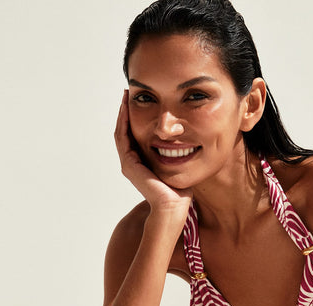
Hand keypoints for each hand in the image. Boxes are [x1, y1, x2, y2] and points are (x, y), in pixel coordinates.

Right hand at [114, 91, 191, 218]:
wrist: (174, 206)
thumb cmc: (180, 191)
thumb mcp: (180, 165)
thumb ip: (179, 153)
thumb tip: (190, 139)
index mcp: (143, 163)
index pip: (136, 135)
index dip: (137, 117)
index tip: (143, 99)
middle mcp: (133, 163)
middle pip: (127, 132)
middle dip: (128, 112)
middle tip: (129, 93)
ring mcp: (129, 164)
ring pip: (122, 133)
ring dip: (123, 114)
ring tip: (126, 96)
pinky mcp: (129, 165)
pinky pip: (123, 138)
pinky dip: (123, 123)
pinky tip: (127, 109)